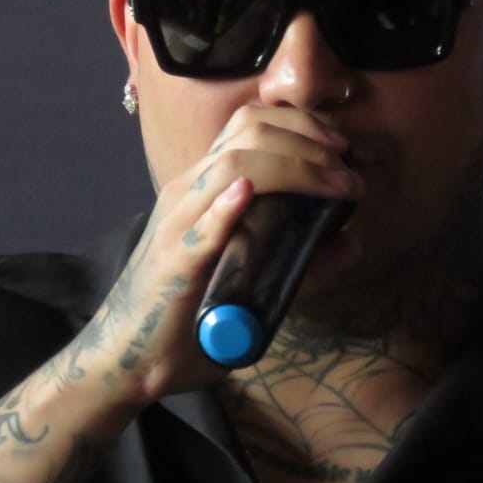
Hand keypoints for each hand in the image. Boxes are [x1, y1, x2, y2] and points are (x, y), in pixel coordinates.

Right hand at [49, 105, 362, 407]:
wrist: (129, 359)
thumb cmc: (192, 313)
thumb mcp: (255, 278)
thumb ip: (301, 260)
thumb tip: (352, 241)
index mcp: (205, 186)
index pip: (250, 124)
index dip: (301, 123)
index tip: (341, 145)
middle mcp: (189, 193)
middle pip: (248, 135)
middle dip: (308, 141)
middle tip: (346, 168)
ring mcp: (177, 224)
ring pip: (230, 168)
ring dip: (292, 168)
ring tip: (331, 183)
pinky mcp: (173, 264)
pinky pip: (198, 228)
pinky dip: (225, 209)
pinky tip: (247, 195)